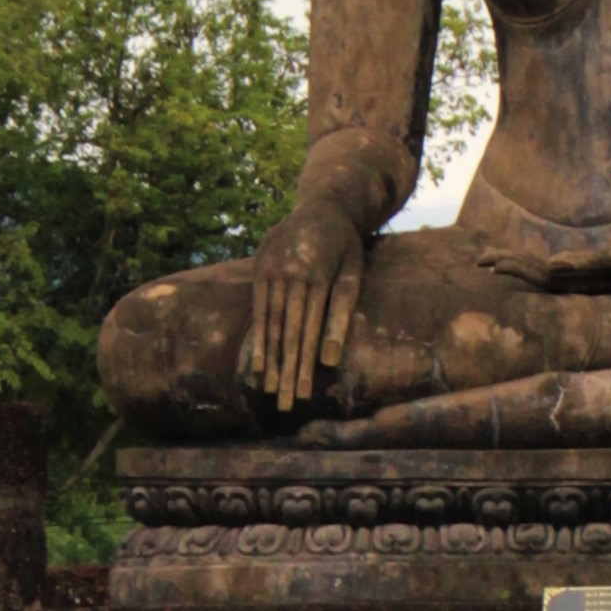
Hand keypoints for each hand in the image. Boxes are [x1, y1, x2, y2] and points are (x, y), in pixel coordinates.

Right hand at [240, 210, 368, 413]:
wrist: (323, 205)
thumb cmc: (346, 246)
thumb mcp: (354, 273)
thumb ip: (342, 312)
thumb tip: (330, 359)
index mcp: (316, 275)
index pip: (308, 331)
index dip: (305, 364)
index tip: (305, 394)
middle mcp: (290, 274)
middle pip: (287, 333)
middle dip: (286, 371)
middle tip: (286, 405)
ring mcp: (271, 271)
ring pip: (270, 324)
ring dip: (270, 361)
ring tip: (271, 392)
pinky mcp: (260, 270)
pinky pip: (258, 310)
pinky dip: (258, 339)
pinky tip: (257, 365)